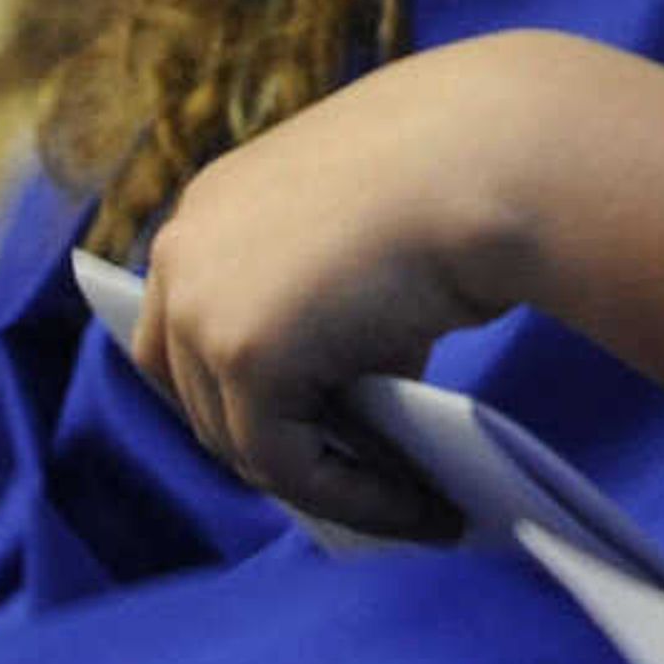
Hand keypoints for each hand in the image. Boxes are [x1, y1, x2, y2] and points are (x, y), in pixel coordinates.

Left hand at [131, 47, 540, 540]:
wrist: (486, 156)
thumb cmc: (448, 181)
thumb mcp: (357, 244)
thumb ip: (320, 312)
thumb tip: (333, 411)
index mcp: (205, 210)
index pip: (177, 329)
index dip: (224, 394)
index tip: (288, 437)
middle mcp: (181, 252)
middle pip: (194, 395)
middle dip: (269, 446)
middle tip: (353, 484)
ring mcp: (202, 306)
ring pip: (242, 441)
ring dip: (322, 482)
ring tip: (404, 504)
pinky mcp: (248, 358)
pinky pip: (288, 464)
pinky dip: (353, 497)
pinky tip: (419, 507)